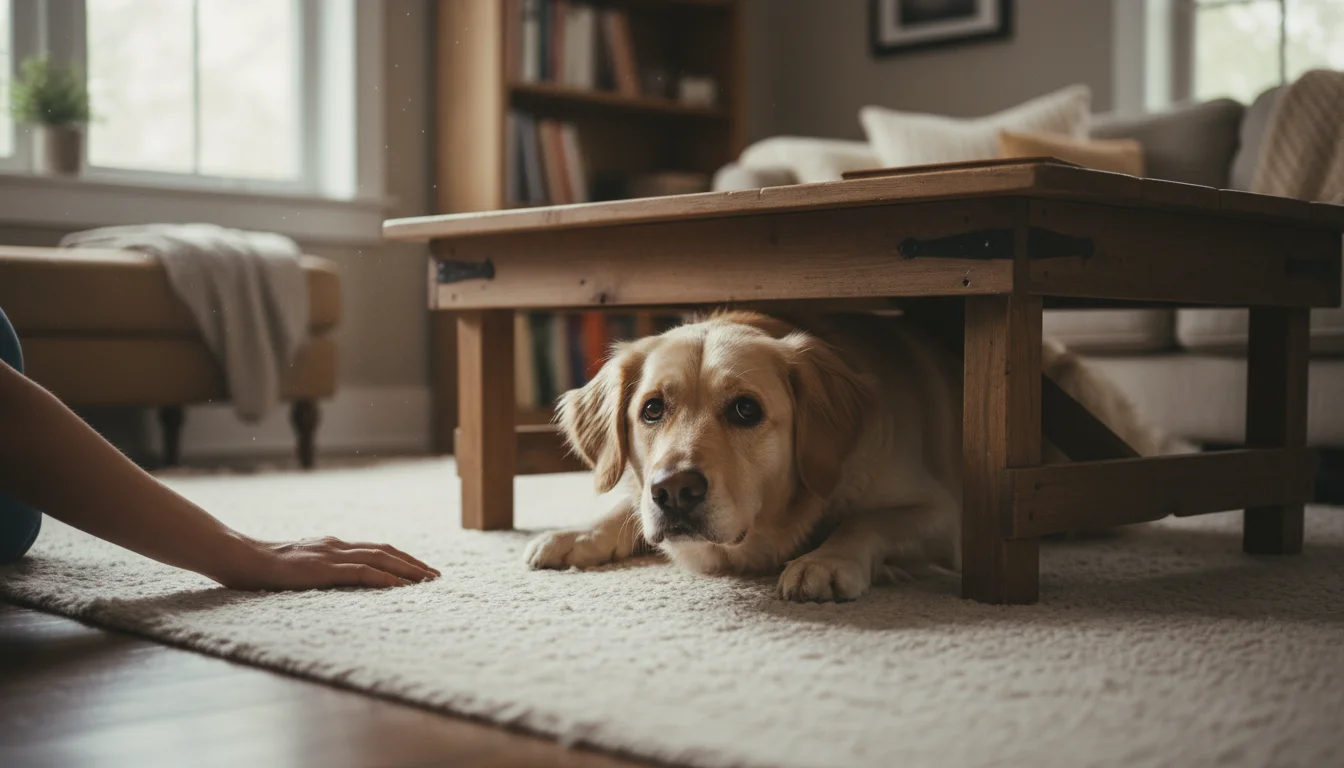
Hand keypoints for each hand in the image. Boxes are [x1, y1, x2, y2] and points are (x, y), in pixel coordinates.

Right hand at [214, 535, 440, 590]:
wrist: (240, 557)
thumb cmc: (262, 567)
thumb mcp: (297, 567)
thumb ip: (317, 570)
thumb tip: (333, 581)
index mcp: (332, 545)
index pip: (375, 549)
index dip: (400, 558)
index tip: (420, 569)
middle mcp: (336, 546)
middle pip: (385, 551)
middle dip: (413, 563)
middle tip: (435, 575)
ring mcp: (331, 554)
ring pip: (380, 558)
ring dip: (407, 569)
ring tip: (427, 580)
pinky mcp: (324, 568)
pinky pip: (361, 572)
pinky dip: (385, 578)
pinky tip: (401, 586)